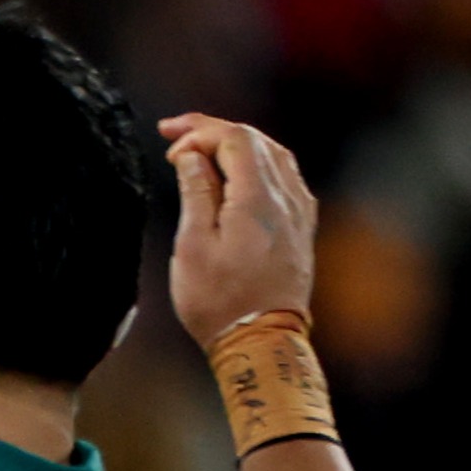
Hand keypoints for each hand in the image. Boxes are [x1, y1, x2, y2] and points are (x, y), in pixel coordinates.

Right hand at [159, 113, 316, 345]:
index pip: (234, 137)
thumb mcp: (193, 246)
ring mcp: (299, 211)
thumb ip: (196, 192)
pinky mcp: (301, 226)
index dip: (199, 131)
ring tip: (205, 149)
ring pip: (273, 155)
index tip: (168, 142)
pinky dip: (258, 164)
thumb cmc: (219, 300)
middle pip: (255, 140)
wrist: (262, 340)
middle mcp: (286, 197)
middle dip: (214, 131)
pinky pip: (285, 177)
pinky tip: (240, 174)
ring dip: (237, 144)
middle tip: (176, 134)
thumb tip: (192, 156)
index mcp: (257, 198)